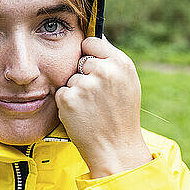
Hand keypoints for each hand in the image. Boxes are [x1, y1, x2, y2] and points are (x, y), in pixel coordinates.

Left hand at [54, 36, 151, 177]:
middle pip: (78, 60)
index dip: (88, 54)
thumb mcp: (127, 82)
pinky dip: (67, 102)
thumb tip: (89, 42)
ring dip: (76, 90)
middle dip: (83, 74)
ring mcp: (85, 85)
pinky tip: (82, 114)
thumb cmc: (121, 114)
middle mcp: (103, 71)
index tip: (92, 67)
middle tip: (97, 96)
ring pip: (70, 78)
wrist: (116, 148)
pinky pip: (62, 92)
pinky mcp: (68, 98)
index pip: (91, 42)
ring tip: (92, 108)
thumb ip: (110, 61)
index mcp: (120, 63)